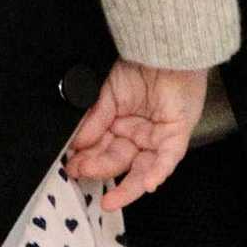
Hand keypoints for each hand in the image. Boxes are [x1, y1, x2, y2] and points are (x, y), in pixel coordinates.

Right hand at [64, 60, 206, 209]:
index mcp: (118, 123)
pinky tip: (148, 184)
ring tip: (110, 201)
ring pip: (142, 168)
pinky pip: (168, 158)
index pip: (100, 147)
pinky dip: (157, 172)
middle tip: (79, 173)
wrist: (164, 45)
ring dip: (127, 188)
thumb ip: (94, 117)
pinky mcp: (176, 134)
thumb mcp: (106, 91)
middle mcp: (137, 133)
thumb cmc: (137, 62)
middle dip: (98, 169)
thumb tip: (78, 143)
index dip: (86, 158)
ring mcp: (156, 136)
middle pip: (117, 160)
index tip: (69, 166)